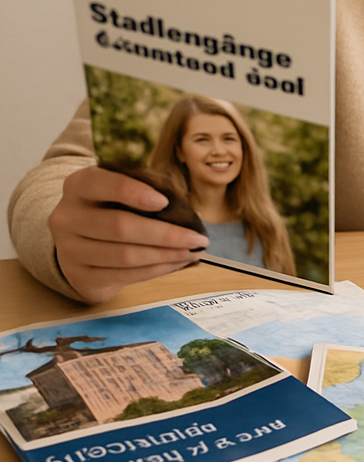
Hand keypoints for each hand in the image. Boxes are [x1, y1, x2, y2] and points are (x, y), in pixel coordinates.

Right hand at [48, 165, 208, 303]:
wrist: (78, 243)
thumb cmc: (111, 208)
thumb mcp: (119, 191)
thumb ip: (144, 191)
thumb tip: (187, 213)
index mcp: (78, 186)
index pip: (105, 185)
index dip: (135, 193)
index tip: (165, 201)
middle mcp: (67, 217)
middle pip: (120, 226)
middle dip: (166, 234)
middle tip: (199, 238)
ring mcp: (70, 250)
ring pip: (125, 255)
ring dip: (166, 255)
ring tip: (193, 251)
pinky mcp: (81, 277)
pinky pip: (125, 275)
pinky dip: (157, 269)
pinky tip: (178, 262)